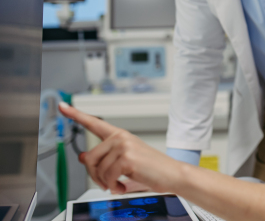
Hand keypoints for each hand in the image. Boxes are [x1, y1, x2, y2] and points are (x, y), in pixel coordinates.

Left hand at [59, 102, 181, 194]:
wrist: (172, 174)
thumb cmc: (151, 168)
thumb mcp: (123, 162)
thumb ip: (102, 158)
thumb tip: (83, 157)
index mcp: (119, 135)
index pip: (94, 123)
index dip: (76, 114)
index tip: (63, 106)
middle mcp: (120, 137)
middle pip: (89, 158)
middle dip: (95, 176)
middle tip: (107, 183)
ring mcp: (124, 146)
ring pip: (98, 170)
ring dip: (106, 183)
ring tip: (119, 184)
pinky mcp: (127, 158)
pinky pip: (108, 177)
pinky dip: (114, 187)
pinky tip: (123, 186)